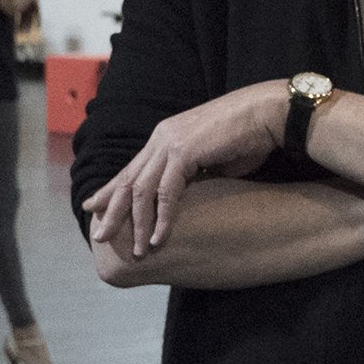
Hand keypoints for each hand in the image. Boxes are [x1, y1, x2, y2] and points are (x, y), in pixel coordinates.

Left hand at [82, 80, 289, 256]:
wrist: (268, 114)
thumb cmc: (249, 137)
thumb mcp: (213, 160)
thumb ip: (196, 175)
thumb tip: (190, 195)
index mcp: (166, 137)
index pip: (133, 168)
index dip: (113, 190)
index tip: (95, 207)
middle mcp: (162, 138)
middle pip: (128, 179)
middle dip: (112, 209)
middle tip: (99, 235)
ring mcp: (171, 142)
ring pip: (142, 189)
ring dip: (138, 223)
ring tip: (137, 250)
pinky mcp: (184, 151)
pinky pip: (166, 192)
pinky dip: (161, 218)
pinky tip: (158, 239)